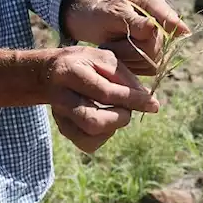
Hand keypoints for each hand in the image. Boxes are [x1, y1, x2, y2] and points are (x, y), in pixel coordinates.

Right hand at [44, 46, 158, 153]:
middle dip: (120, 118)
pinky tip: (106, 119)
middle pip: (93, 121)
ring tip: (115, 112)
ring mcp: (60, 116)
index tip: (154, 104)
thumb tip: (147, 100)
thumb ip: (124, 76)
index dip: (133, 100)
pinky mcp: (63, 129)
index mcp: (71, 72)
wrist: (49, 73)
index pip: (106, 92)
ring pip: (89, 137)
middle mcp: (61, 97)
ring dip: (112, 127)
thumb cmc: (83, 63)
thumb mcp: (102, 58)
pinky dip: (104, 135)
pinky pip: (88, 144)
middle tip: (126, 108)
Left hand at [66, 0, 190, 76]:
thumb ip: (132, 21)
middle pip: (157, 45)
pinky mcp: (154, 57)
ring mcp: (160, 40)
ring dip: (128, 59)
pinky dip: (131, 67)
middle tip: (111, 45)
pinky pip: (149, 69)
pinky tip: (120, 58)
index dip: (173, 23)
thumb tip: (152, 27)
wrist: (94, 24)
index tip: (182, 31)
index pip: (167, 15)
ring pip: (153, 60)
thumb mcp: (113, 13)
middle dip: (131, 49)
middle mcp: (161, 21)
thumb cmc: (102, 13)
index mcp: (152, 3)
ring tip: (113, 49)